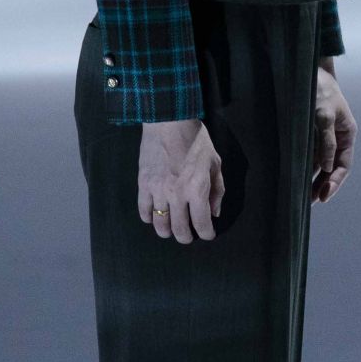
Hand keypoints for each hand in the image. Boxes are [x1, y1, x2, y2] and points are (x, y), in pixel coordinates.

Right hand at [138, 118, 223, 243]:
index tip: (208, 235)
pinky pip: (144, 209)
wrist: (169, 124)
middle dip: (186, 237)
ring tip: (171, 231)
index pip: (201, 222)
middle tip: (188, 237)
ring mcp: (158, 191)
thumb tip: (214, 212)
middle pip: (179, 228)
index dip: (206, 233)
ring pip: (160, 223)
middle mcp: (177, 195)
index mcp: (197, 190)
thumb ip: (217, 190)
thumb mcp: (215, 163)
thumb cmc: (197, 142)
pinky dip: (149, 218)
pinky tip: (154, 218)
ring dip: (166, 231)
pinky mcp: (143, 185)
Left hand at [311, 61, 355, 203]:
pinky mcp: (310, 135)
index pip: (344, 165)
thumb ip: (326, 140)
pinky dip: (304, 168)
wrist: (307, 71)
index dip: (335, 182)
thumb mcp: (324, 114)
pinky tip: (296, 178)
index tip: (324, 195)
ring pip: (320, 165)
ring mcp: (323, 137)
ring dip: (313, 180)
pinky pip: (309, 156)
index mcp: (347, 134)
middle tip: (312, 202)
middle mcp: (337, 138)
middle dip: (323, 186)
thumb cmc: (319, 90)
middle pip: (333, 169)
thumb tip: (329, 167)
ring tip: (303, 197)